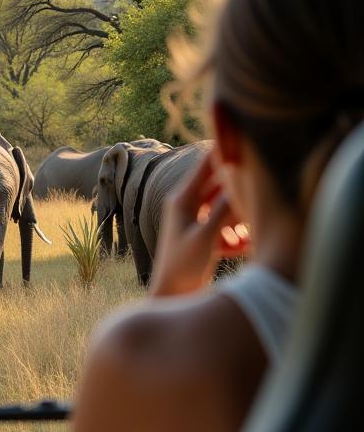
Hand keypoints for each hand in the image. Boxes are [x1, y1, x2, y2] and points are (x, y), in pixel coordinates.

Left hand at [148, 152, 249, 297]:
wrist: (172, 295)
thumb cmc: (182, 266)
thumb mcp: (205, 237)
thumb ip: (222, 211)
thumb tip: (238, 186)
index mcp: (182, 200)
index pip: (205, 167)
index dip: (223, 152)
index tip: (240, 135)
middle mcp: (188, 206)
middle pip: (220, 186)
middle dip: (239, 190)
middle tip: (260, 183)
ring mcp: (197, 220)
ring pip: (226, 208)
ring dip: (239, 219)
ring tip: (246, 232)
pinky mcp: (205, 236)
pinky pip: (227, 228)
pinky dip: (236, 236)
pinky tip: (241, 248)